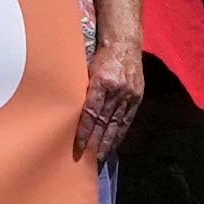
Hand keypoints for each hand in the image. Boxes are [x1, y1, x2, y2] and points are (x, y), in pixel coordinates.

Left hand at [70, 50, 144, 167]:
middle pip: (104, 121)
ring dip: (107, 143)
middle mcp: (117, 89)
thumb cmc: (99, 55)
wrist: (124, 43)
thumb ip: (80, 88)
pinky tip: (113, 145)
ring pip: (116, 123)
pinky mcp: (137, 97)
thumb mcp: (85, 67)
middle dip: (95, 142)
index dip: (85, 131)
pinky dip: (119, 134)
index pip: (92, 112)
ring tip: (100, 159)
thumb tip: (66, 110)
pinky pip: (127, 120)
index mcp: (101, 80)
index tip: (78, 146)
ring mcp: (129, 94)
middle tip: (87, 161)